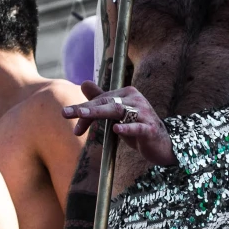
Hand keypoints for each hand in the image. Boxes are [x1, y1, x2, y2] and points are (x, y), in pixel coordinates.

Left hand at [62, 83, 176, 167]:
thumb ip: (101, 98)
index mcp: (127, 94)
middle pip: (106, 102)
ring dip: (98, 113)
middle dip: (85, 109)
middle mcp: (135, 100)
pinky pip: (137, 127)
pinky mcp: (150, 129)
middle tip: (66, 113)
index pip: (101, 100)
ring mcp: (144, 113)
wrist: (162, 145)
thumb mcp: (117, 113)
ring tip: (83, 115)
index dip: (84, 111)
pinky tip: (116, 129)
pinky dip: (127, 128)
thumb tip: (84, 83)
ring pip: (118, 111)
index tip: (73, 126)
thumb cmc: (138, 127)